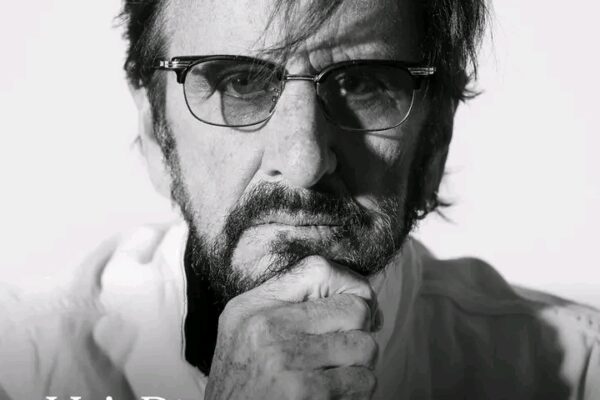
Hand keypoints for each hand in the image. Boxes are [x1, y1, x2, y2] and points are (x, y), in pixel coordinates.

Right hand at [204, 256, 378, 399]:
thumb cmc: (245, 386)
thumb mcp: (249, 332)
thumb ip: (292, 304)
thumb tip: (364, 296)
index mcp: (251, 307)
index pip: (320, 270)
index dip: (352, 286)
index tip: (358, 309)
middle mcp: (266, 328)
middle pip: (354, 308)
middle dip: (359, 331)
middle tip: (342, 352)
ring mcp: (286, 360)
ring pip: (365, 346)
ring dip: (358, 366)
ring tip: (333, 377)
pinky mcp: (305, 392)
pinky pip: (362, 380)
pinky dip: (355, 392)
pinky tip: (331, 397)